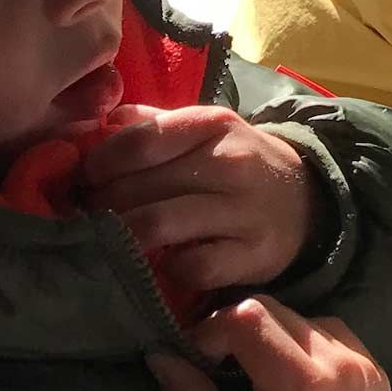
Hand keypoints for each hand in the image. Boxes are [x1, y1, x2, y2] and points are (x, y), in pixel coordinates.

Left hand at [82, 106, 318, 295]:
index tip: (86, 180)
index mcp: (212, 124)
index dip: (98, 165)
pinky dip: (168, 268)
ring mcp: (243, 210)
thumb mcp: (205, 131)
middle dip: (102, 206)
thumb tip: (101, 122)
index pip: (136, 142)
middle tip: (92, 216)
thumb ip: (153, 125)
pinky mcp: (253, 254)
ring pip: (155, 225)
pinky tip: (167, 262)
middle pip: (136, 188)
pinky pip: (190, 267)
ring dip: (123, 238)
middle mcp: (230, 162)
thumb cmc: (237, 164)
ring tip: (116, 240)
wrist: (306, 200)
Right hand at [148, 298, 391, 390]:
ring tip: (254, 376)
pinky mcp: (378, 370)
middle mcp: (343, 362)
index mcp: (305, 385)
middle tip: (218, 367)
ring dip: (272, 335)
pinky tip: (289, 377)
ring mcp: (367, 363)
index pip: (249, 318)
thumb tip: (160, 355)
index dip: (212, 330)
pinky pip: (334, 334)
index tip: (197, 358)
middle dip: (238, 330)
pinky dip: (304, 343)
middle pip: (277, 310)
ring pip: (304, 317)